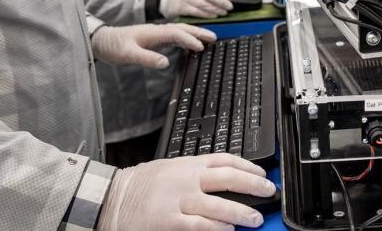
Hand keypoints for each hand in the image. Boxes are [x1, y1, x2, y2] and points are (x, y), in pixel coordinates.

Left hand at [90, 23, 215, 68]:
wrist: (102, 40)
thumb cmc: (114, 46)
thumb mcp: (128, 54)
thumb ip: (147, 58)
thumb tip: (166, 62)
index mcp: (153, 32)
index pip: (176, 33)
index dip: (189, 39)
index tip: (200, 46)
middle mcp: (156, 30)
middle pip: (182, 28)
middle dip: (198, 32)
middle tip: (214, 37)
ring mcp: (156, 33)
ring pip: (180, 30)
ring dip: (194, 33)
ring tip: (208, 38)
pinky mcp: (154, 38)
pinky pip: (174, 35)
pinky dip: (185, 37)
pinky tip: (190, 43)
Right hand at [96, 153, 275, 230]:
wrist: (112, 199)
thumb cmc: (141, 185)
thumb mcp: (171, 169)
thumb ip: (196, 172)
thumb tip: (225, 178)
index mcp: (187, 164)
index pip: (225, 159)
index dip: (248, 166)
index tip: (262, 174)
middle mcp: (186, 179)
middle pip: (227, 178)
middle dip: (253, 185)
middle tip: (268, 192)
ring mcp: (178, 200)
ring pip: (217, 204)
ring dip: (240, 212)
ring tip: (255, 218)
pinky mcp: (169, 221)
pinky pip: (199, 225)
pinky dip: (217, 228)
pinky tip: (228, 230)